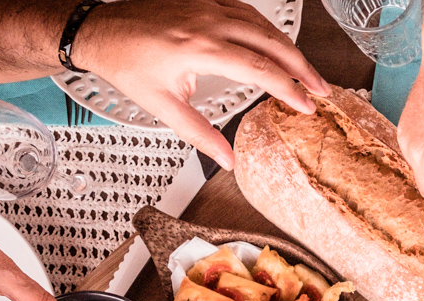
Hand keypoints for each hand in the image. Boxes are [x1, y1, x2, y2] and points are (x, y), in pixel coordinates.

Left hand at [75, 0, 328, 169]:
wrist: (101, 30)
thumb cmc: (127, 64)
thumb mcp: (162, 106)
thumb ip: (200, 135)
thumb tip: (228, 161)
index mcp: (199, 48)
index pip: (260, 69)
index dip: (289, 89)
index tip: (307, 106)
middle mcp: (208, 22)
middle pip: (272, 43)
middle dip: (302, 67)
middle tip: (322, 90)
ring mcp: (208, 6)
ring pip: (264, 25)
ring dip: (290, 48)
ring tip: (307, 72)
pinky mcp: (205, 0)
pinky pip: (248, 12)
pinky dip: (269, 30)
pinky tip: (279, 45)